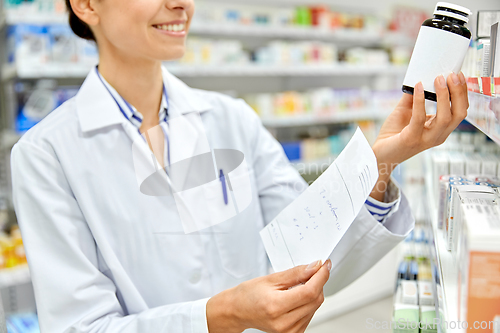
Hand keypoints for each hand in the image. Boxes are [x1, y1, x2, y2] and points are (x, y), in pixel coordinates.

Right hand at [206, 260, 331, 332]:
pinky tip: (297, 296)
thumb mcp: (271, 278)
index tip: (325, 265)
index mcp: (276, 307)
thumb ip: (296, 273)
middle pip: (315, 300)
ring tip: (297, 285)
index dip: (321, 276)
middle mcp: (284, 323)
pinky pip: (310, 315)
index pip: (309, 292)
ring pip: (315, 307)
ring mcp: (289, 331)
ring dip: (313, 292)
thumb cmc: (249, 295)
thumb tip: (315, 267)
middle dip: (318, 282)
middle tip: (312, 270)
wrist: (238, 311)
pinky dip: (308, 302)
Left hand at [369, 72, 468, 200]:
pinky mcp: (411, 139)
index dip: (462, 93)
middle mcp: (438, 135)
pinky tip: (417, 87)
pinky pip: (419, 118)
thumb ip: (413, 97)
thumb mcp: (406, 112)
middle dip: (458, 93)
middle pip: (458, 114)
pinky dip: (420, 100)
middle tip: (451, 75)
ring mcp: (426, 139)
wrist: (379, 154)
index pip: (460, 111)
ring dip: (444, 96)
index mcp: (441, 129)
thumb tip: (419, 79)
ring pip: (445, 117)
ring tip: (439, 78)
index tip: (457, 75)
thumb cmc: (393, 134)